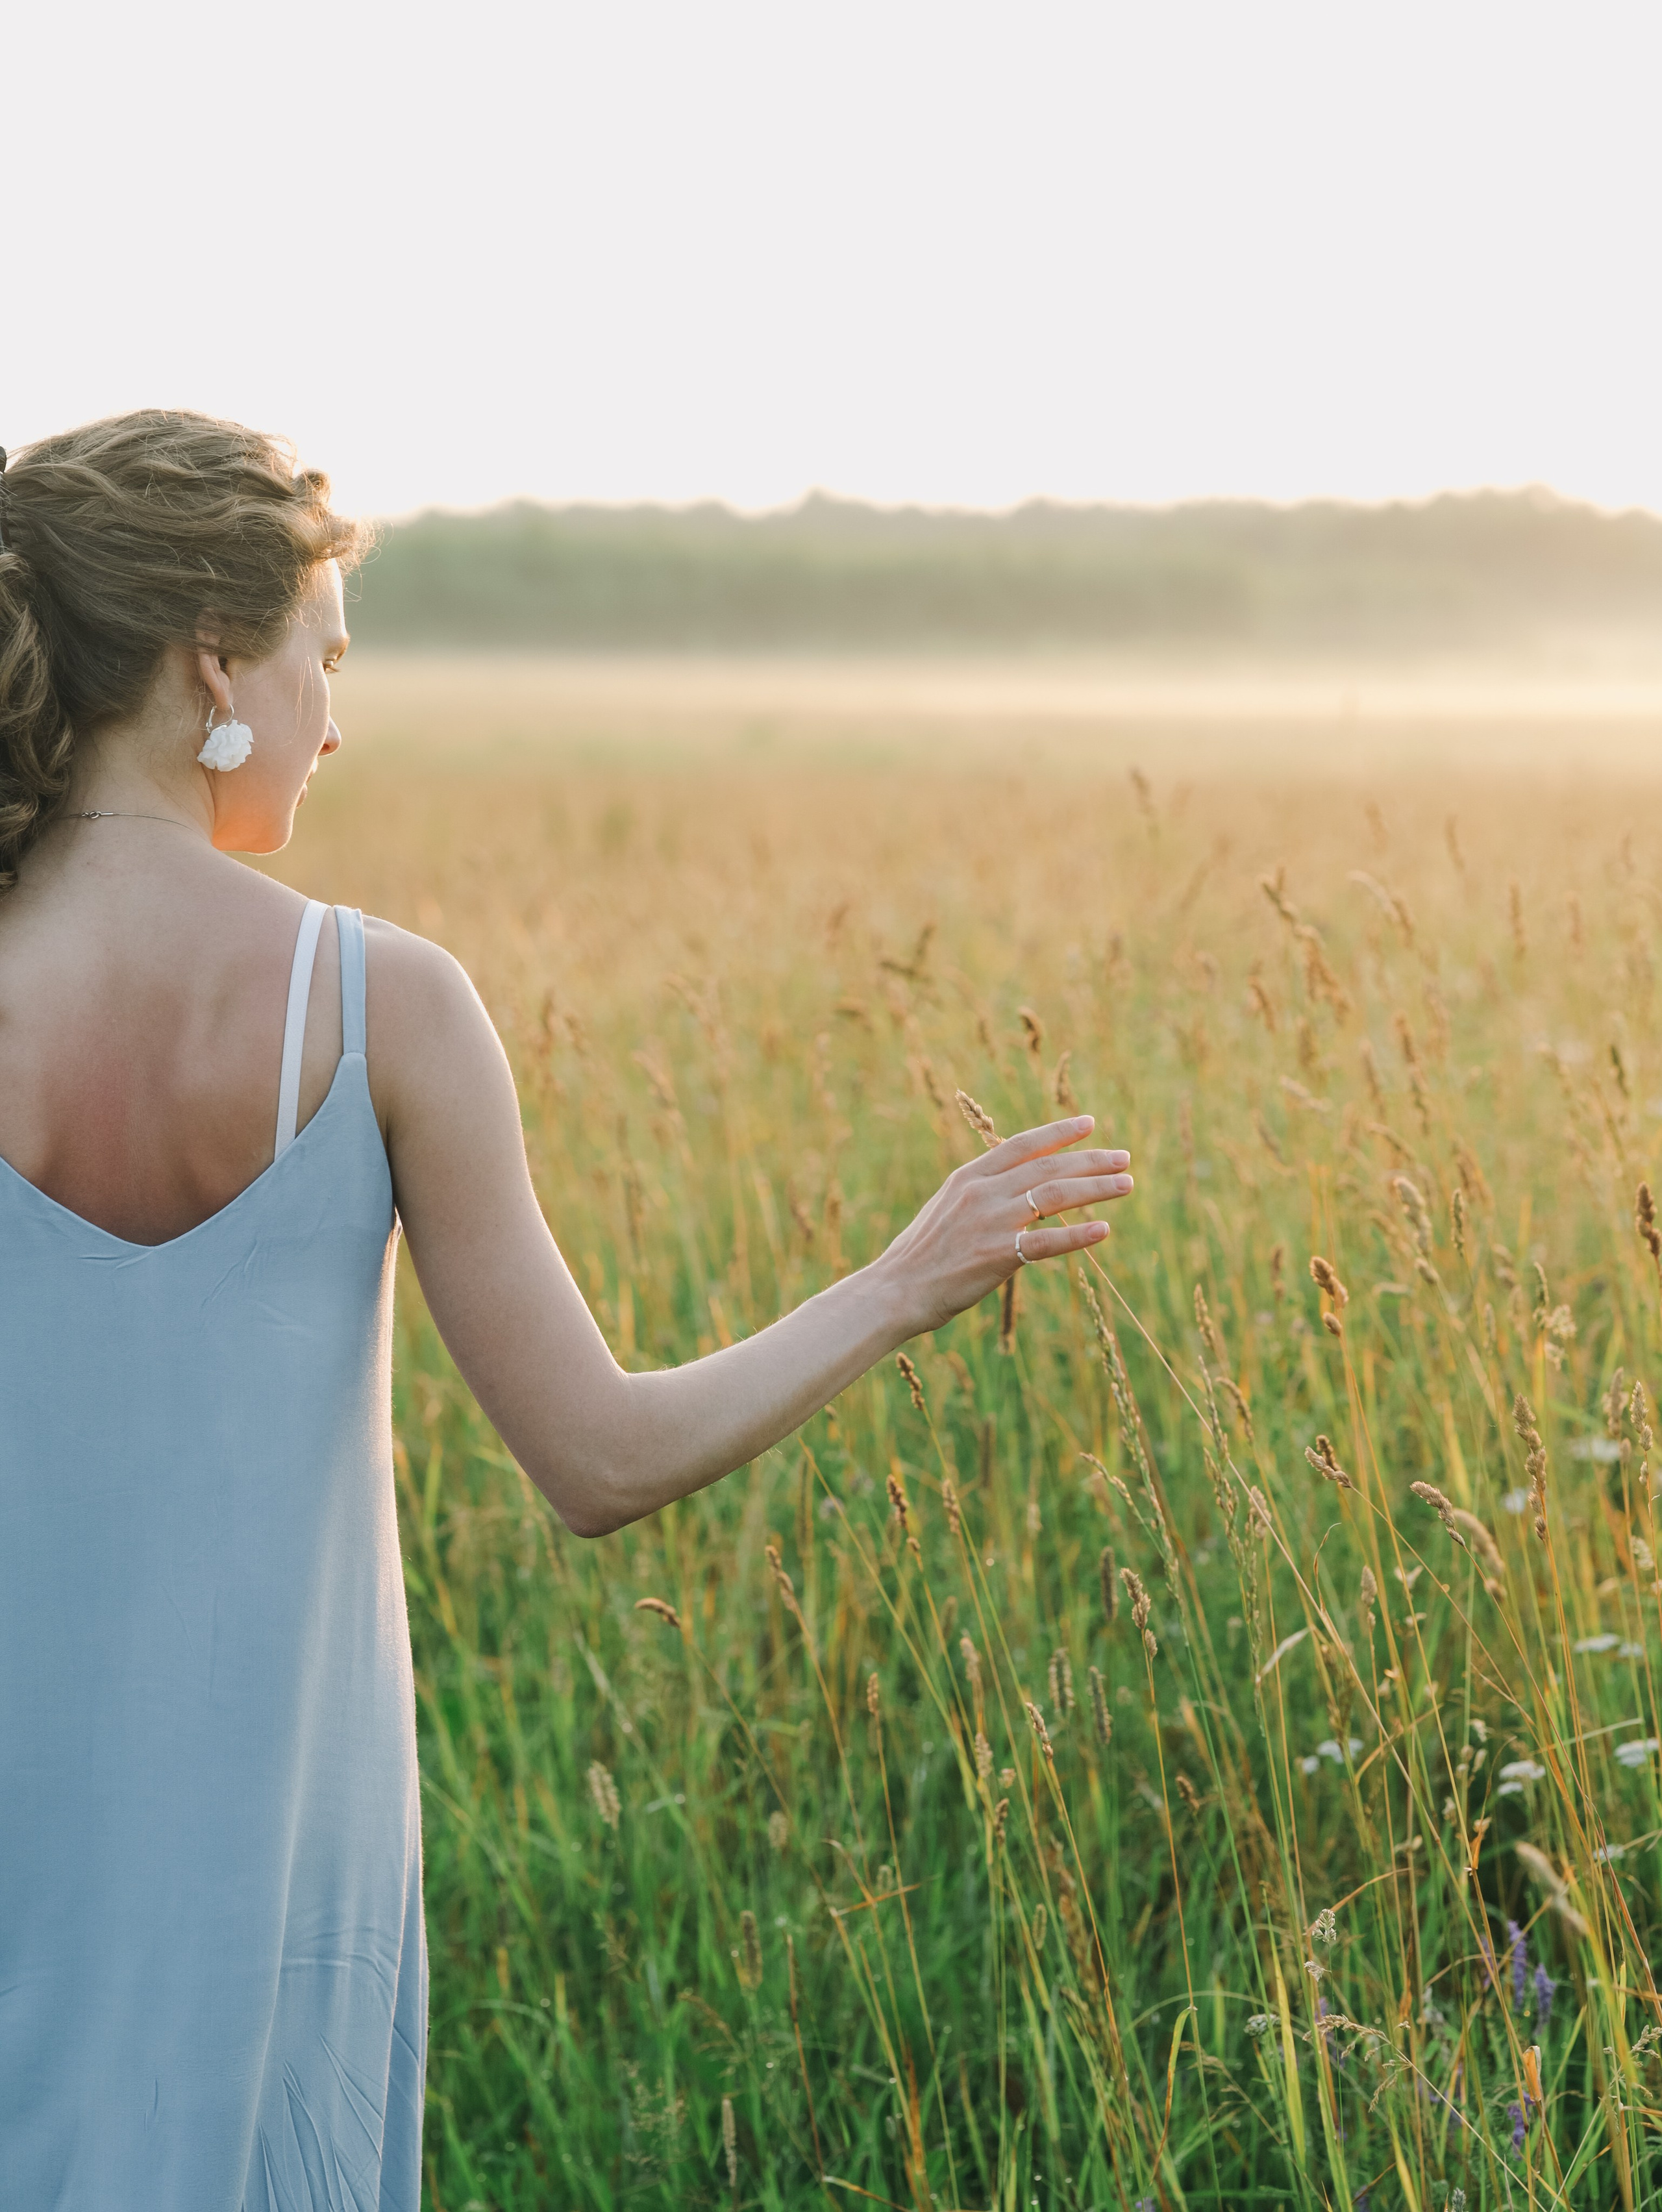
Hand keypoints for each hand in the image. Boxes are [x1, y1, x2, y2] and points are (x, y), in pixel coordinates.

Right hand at [876, 1114, 1132, 1335]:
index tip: (1089, 1123)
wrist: (895, 1289)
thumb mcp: (946, 1207)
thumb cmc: (920, 1254)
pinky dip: (1078, 1235)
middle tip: (1123, 1157)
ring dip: (1096, 1188)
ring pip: (1055, 1196)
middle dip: (1090, 1160)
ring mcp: (991, 1222)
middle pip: (1048, 1167)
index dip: (1058, 1132)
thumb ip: (980, 1192)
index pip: (1022, 1145)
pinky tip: (1104, 1230)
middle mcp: (982, 1192)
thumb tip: (1016, 1185)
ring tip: (1126, 1184)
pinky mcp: (998, 1255)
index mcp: (968, 1176)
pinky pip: (1047, 1242)